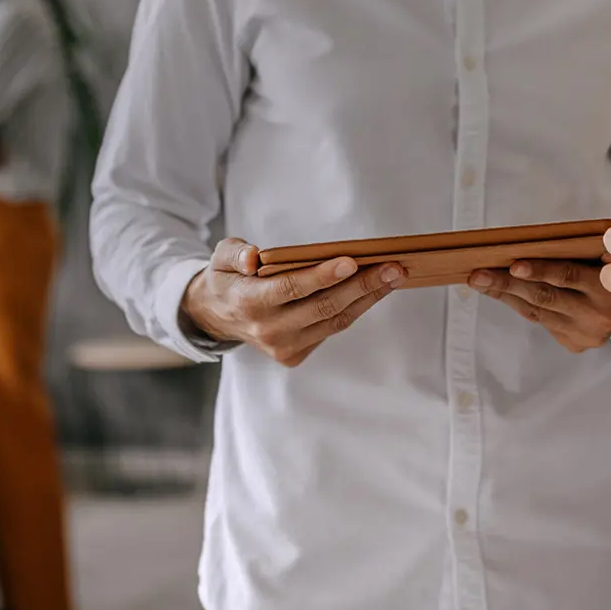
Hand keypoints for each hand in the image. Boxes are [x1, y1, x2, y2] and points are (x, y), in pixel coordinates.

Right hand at [181, 238, 404, 367]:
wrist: (216, 315)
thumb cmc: (228, 278)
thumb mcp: (220, 256)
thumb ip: (235, 253)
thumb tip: (253, 257)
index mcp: (249, 302)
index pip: (291, 288)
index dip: (322, 276)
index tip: (351, 261)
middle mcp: (268, 330)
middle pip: (323, 307)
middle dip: (363, 286)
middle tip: (393, 267)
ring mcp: (283, 347)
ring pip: (334, 321)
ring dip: (368, 298)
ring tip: (393, 276)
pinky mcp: (294, 355)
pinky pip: (331, 329)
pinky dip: (354, 309)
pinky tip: (373, 290)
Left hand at [468, 257, 610, 352]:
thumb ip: (586, 248)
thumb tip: (532, 240)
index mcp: (608, 286)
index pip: (569, 276)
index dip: (540, 270)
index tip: (513, 263)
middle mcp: (597, 313)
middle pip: (545, 297)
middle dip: (507, 285)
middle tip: (477, 274)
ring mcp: (586, 333)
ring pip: (538, 312)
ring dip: (506, 295)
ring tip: (480, 281)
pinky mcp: (576, 344)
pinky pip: (541, 323)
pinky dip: (519, 306)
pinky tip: (500, 293)